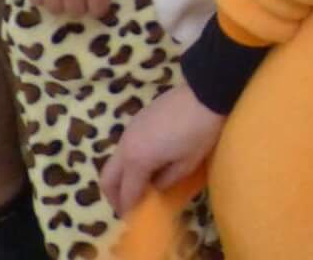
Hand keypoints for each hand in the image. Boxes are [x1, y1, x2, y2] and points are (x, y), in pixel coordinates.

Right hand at [99, 83, 223, 217]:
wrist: (205, 92)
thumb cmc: (199, 132)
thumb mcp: (187, 164)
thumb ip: (166, 182)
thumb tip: (155, 189)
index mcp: (137, 160)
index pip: (126, 193)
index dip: (130, 210)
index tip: (136, 221)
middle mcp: (126, 146)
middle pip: (107, 179)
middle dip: (114, 197)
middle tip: (129, 207)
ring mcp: (129, 130)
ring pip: (113, 162)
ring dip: (121, 179)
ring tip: (140, 187)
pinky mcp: (137, 120)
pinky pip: (124, 148)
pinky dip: (128, 162)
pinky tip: (146, 165)